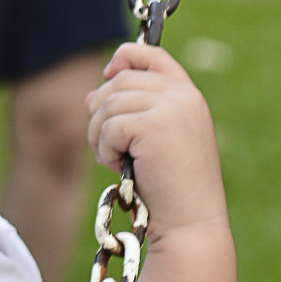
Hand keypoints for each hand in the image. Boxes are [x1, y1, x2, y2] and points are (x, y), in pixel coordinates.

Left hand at [85, 44, 227, 242]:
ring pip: (108, 103)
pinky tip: (118, 168)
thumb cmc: (170, 191)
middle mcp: (184, 96)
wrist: (190, 226)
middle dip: (100, 112)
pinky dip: (103, 149)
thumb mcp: (154, 143)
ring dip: (98, 135)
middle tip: (107, 147)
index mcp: (189, 97)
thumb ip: (131, 113)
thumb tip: (90, 96)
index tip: (108, 73)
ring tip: (114, 161)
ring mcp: (171, 109)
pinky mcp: (154, 126)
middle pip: (119, 81)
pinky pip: (108, 126)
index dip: (125, 56)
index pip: (153, 55)